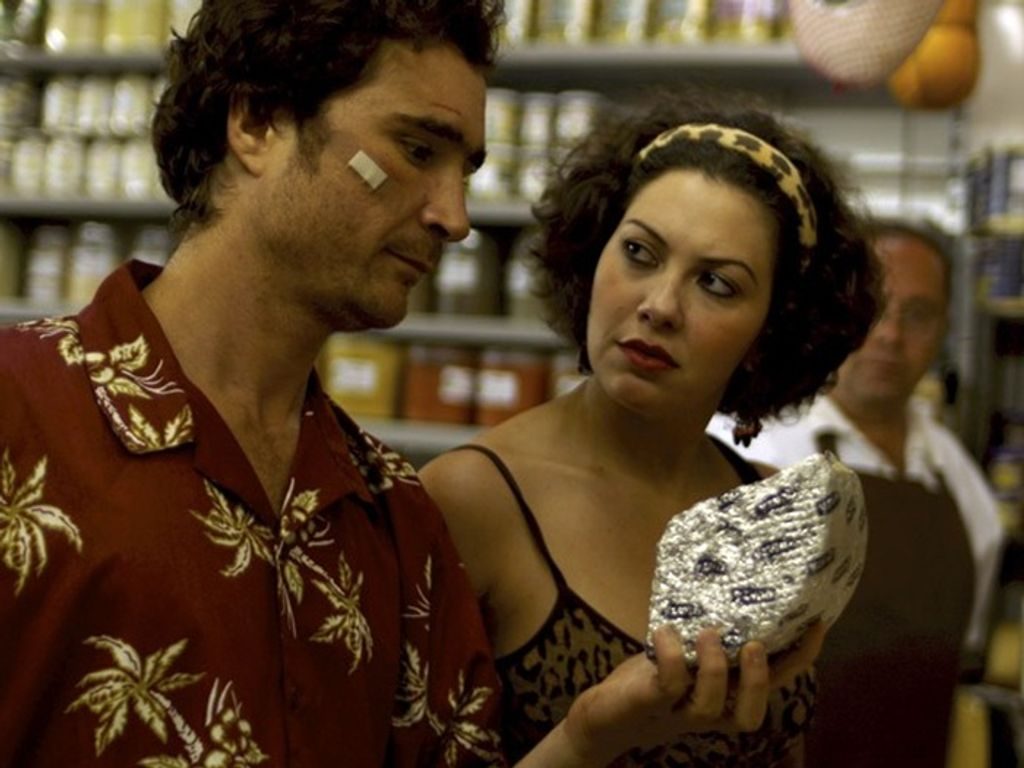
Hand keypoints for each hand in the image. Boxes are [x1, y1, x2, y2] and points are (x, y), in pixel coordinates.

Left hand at [559, 622, 825, 764]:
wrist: (602, 715)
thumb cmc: (647, 679)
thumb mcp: (684, 652)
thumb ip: (706, 632)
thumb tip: (724, 578)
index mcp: (726, 694)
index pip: (773, 683)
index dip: (799, 658)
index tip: (816, 623)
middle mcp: (710, 710)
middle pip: (751, 711)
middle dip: (760, 679)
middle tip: (755, 644)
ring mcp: (679, 713)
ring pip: (712, 703)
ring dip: (714, 665)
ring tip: (706, 632)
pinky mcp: (649, 705)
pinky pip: (669, 686)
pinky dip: (671, 657)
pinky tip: (664, 631)